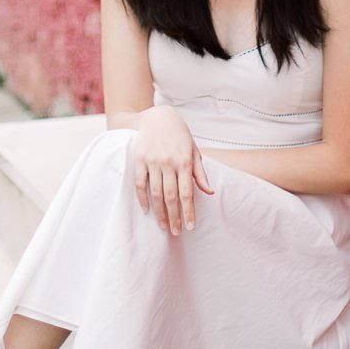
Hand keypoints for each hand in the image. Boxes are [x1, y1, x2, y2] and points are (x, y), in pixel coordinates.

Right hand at [132, 106, 214, 235]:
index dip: (189, 211)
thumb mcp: (193, 151)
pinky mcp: (140, 159)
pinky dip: (143, 198)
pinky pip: (140, 183)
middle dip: (174, 217)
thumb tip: (209, 192)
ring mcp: (153, 161)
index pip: (187, 193)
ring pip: (156, 193)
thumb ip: (200, 173)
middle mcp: (168, 162)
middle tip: (177, 232)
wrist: (158, 116)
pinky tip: (147, 210)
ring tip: (164, 226)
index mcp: (184, 162)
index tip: (190, 227)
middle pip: (171, 196)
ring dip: (160, 212)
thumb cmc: (180, 135)